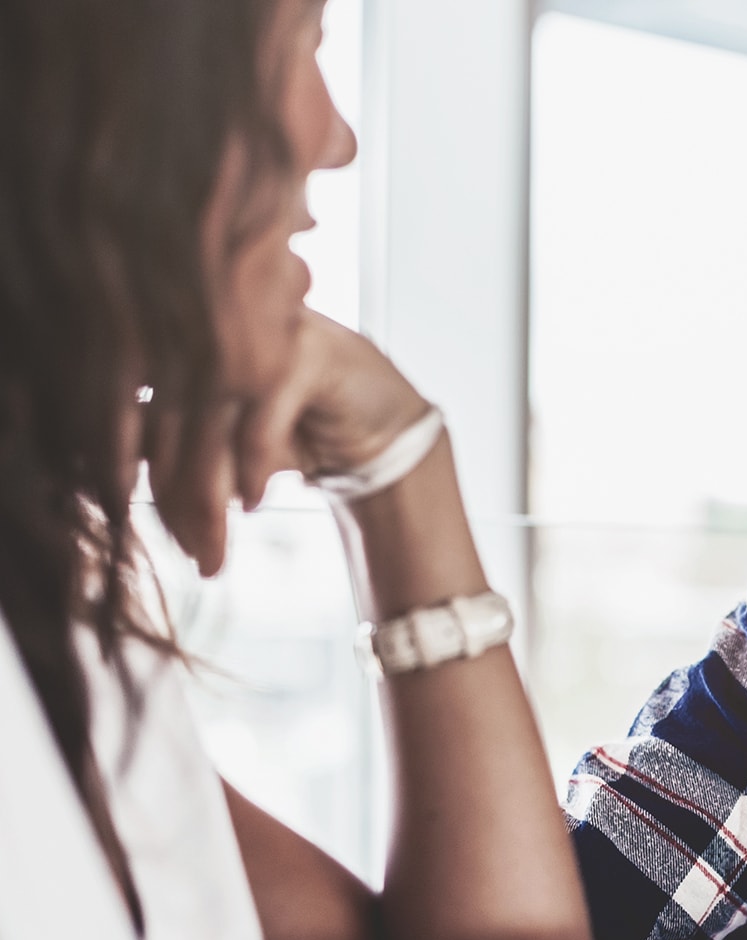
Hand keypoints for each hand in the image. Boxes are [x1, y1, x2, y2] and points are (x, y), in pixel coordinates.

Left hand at [145, 309, 428, 575]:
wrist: (389, 431)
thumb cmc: (300, 432)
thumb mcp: (228, 444)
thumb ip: (175, 445)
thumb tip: (107, 475)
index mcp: (186, 335)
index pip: (136, 405)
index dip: (128, 472)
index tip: (143, 532)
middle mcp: (219, 323)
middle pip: (170, 417)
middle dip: (178, 501)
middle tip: (193, 558)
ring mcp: (265, 330)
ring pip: (210, 422)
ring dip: (210, 499)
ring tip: (217, 551)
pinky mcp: (308, 351)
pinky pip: (260, 421)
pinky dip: (252, 470)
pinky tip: (256, 504)